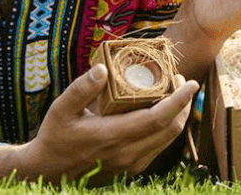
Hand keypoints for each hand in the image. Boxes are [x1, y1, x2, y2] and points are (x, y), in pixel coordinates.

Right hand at [18, 64, 197, 180]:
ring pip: (168, 138)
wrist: (49, 171)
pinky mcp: (132, 168)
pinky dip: (166, 126)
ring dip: (177, 114)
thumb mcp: (61, 109)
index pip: (157, 118)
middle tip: (179, 79)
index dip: (179, 100)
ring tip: (172, 91)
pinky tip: (160, 110)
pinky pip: (158, 145)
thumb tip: (102, 68)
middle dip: (183, 103)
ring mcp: (131, 163)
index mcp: (112, 136)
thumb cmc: (55, 136)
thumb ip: (81, 89)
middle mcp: (126, 153)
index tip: (191, 83)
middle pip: (171, 128)